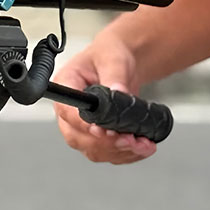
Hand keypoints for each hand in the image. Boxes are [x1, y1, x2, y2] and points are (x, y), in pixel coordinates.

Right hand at [53, 32, 156, 164]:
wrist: (120, 63)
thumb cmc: (110, 54)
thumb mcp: (113, 57)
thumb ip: (114, 74)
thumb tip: (118, 92)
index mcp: (66, 85)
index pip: (67, 111)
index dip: (83, 124)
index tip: (103, 130)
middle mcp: (69, 110)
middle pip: (78, 137)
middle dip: (106, 143)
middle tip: (131, 140)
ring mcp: (81, 127)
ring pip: (94, 150)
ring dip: (119, 152)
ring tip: (143, 145)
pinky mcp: (96, 137)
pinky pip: (107, 153)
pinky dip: (125, 155)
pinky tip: (143, 149)